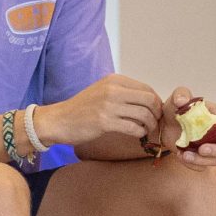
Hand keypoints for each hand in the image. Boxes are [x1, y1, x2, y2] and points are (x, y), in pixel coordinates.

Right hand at [39, 75, 166, 152]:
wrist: (59, 120)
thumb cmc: (82, 109)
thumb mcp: (102, 92)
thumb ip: (122, 93)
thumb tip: (148, 101)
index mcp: (114, 80)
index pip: (146, 88)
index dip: (156, 102)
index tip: (155, 112)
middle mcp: (113, 89)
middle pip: (149, 100)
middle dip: (156, 113)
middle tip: (155, 123)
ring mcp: (108, 105)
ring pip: (144, 114)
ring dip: (150, 125)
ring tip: (147, 130)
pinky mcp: (104, 122)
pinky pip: (133, 127)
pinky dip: (139, 133)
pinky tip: (137, 135)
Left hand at [168, 89, 215, 163]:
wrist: (163, 124)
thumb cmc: (175, 108)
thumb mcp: (177, 97)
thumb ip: (181, 94)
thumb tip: (183, 101)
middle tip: (201, 149)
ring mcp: (211, 147)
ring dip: (202, 160)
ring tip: (185, 155)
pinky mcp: (201, 158)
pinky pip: (202, 167)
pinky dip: (193, 164)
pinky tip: (180, 155)